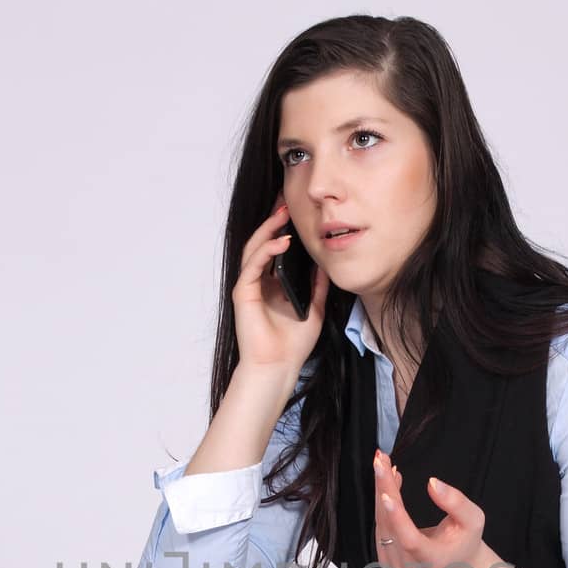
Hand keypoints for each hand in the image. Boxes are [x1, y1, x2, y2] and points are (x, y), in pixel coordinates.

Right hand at [231, 193, 327, 371]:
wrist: (279, 366)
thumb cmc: (292, 344)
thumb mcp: (315, 308)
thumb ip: (317, 285)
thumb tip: (324, 263)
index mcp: (273, 284)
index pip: (275, 249)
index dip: (282, 229)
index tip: (294, 211)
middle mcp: (258, 282)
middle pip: (262, 243)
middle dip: (273, 221)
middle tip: (285, 202)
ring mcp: (249, 286)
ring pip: (254, 249)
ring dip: (268, 230)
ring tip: (283, 214)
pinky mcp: (242, 293)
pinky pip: (253, 265)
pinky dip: (266, 250)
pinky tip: (282, 241)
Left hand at [372, 449, 485, 567]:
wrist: (457, 562)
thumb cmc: (466, 539)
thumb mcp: (473, 519)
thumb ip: (456, 502)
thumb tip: (432, 483)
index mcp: (431, 559)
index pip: (410, 540)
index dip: (397, 517)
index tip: (386, 493)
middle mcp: (409, 565)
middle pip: (389, 524)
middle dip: (384, 488)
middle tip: (381, 460)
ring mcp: (394, 563)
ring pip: (381, 522)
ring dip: (382, 491)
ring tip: (388, 467)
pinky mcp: (385, 557)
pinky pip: (380, 525)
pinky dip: (382, 502)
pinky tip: (389, 486)